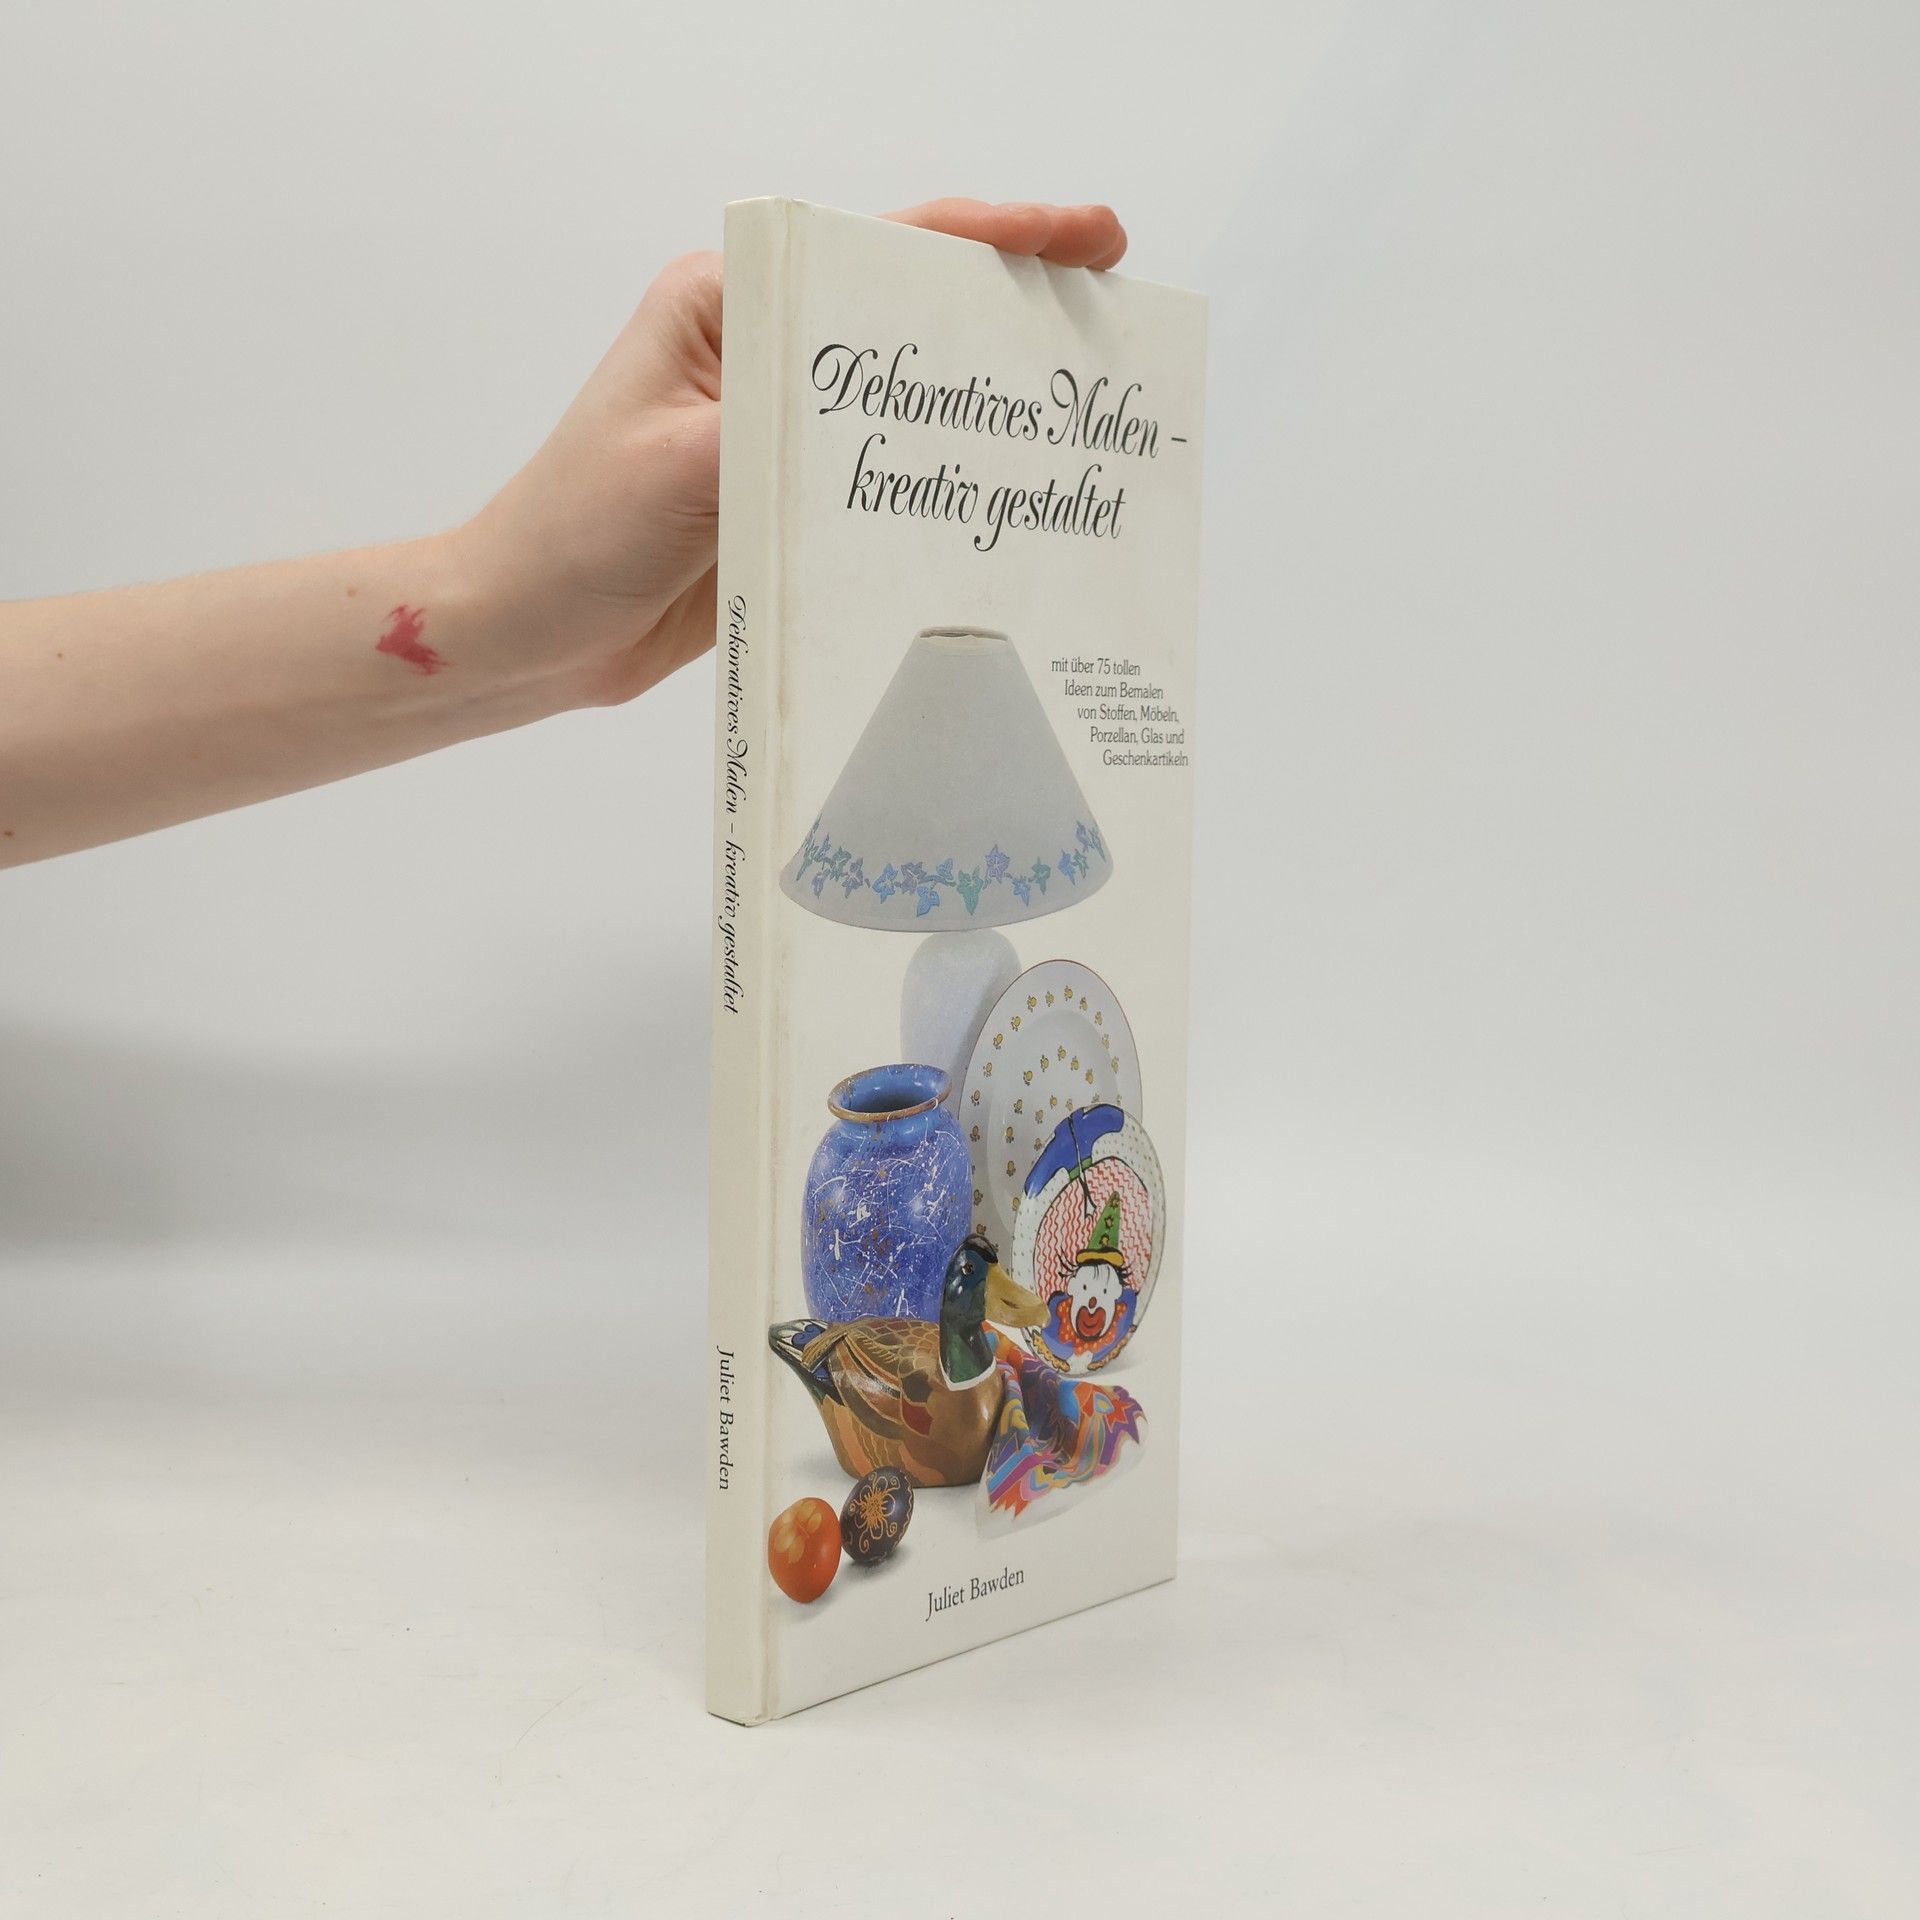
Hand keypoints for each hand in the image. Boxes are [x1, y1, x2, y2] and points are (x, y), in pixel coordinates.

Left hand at [458, 200, 1127, 709]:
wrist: (524, 635)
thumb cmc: (572, 534)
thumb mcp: (679, 469)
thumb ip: (783, 432)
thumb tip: (892, 420)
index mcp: (727, 307)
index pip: (879, 251)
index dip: (996, 238)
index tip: (1089, 237)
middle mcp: (760, 355)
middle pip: (909, 317)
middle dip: (1013, 311)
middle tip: (1115, 318)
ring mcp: (777, 431)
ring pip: (906, 404)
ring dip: (987, 404)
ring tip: (1083, 412)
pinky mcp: (785, 502)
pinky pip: (881, 482)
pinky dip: (942, 486)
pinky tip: (1004, 502)